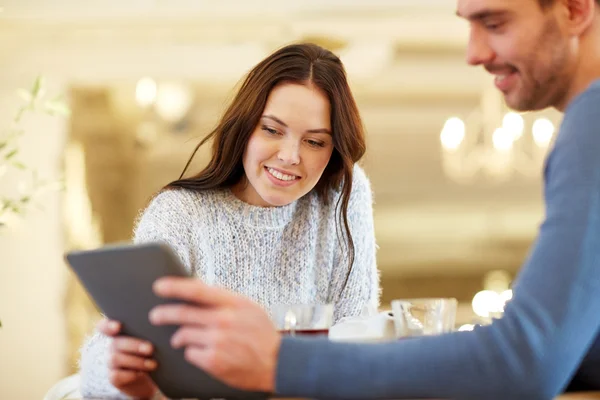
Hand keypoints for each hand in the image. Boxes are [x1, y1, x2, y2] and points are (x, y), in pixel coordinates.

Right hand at [97, 318, 159, 398]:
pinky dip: (130, 375)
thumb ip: (149, 333)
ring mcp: (111, 362)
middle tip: (150, 349)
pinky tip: (141, 374)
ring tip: (153, 364)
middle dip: (134, 345)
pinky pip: (116, 375)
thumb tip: (157, 327)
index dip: (108, 325)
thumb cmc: (152, 353)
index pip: (104, 326)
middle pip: (116, 342)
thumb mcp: (152, 341)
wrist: (150, 378)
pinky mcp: (113, 377)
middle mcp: (113, 346)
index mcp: (120, 333)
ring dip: (137, 361)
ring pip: (116, 359)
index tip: (118, 326)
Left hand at [149, 277, 280, 392]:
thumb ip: (224, 299)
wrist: (278, 363)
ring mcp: (217, 341)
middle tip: (155, 315)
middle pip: (183, 313)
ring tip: (179, 339)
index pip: (197, 291)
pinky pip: (190, 354)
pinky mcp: (213, 361)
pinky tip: (201, 353)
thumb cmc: (262, 334)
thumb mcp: (249, 307)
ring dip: (179, 337)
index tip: (159, 286)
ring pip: (183, 335)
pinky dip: (192, 353)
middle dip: (164, 314)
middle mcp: (224, 320)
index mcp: (233, 303)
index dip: (174, 287)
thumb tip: (198, 288)